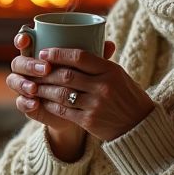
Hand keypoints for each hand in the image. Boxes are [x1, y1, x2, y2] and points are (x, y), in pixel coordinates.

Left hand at [7, 35, 154, 148]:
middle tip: (34, 69)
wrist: (139, 126)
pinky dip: (50, 105)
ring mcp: (95, 104)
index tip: (44, 52)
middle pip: (66, 75)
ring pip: (61, 93)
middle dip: (46, 72)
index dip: (58, 53)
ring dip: (44, 89)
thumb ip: (100, 63)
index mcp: (110, 71)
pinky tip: (43, 101)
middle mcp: (103, 86)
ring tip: (34, 85)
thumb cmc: (128, 96)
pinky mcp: (89, 121)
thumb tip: (77, 48)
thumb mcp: (119, 75)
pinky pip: (63, 111)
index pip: (80, 56)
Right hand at [8, 33, 87, 160]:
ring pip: (14, 80)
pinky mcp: (26, 103)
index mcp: (39, 52)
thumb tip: (110, 44)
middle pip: (19, 61)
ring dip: (24, 83)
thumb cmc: (83, 81)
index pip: (25, 40)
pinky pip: (20, 102)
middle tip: (45, 68)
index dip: (22, 38)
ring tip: (35, 88)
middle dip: (29, 64)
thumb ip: (95, 56)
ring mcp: (25, 85)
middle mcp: (28, 67)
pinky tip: (34, 103)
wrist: (79, 109)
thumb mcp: (89, 68)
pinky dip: (26, 102)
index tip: (27, 39)